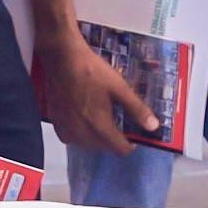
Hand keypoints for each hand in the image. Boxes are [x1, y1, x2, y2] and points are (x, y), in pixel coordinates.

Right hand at [35, 32, 155, 154]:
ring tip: (99, 122)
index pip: (119, 149)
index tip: (132, 136)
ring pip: (84, 144)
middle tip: (116, 124)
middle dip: (112, 140)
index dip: (129, 145)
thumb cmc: (93, 71)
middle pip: (102, 147)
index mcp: (99, 126)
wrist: (62, 58)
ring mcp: (65, 127)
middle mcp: (81, 132)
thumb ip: (136, 109)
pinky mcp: (54, 120)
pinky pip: (69, 137)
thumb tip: (153, 127)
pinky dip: (77, 134)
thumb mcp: (119, 87)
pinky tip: (80, 120)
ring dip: (95, 139)